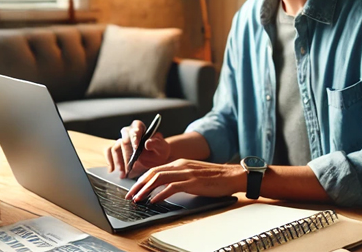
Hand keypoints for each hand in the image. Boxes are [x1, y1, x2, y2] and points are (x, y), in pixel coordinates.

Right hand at [104, 120, 170, 178]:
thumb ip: (156, 144)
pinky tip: (113, 170)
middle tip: (130, 166)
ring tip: (123, 173)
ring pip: (115, 148)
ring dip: (118, 161)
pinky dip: (110, 161)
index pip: (136, 127)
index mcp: (141, 128)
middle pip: (124, 139)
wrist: (156, 159)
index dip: (135, 136)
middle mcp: (129, 133)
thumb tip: (147, 143)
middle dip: (127, 154)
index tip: (137, 147)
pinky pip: (109, 152)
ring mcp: (121, 141)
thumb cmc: (159, 151)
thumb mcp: (161, 148)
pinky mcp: (116, 150)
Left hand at [125, 159, 245, 203]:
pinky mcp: (192, 181)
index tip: (133, 189)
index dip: (142, 179)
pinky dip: (160, 194)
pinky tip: (154, 200)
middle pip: (153, 172)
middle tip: (129, 195)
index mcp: (179, 162)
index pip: (155, 169)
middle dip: (138, 184)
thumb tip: (165, 187)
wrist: (232, 175)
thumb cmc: (214, 177)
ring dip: (146, 189)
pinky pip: (171, 187)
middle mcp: (180, 165)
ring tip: (138, 199)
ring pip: (159, 178)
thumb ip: (180, 177)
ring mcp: (186, 172)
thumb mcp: (193, 173)